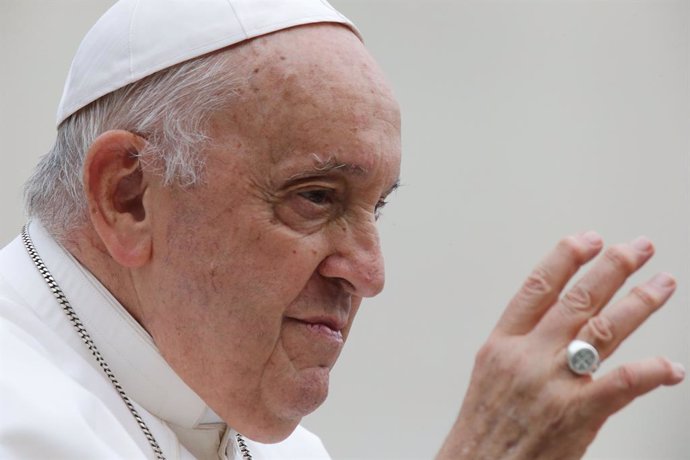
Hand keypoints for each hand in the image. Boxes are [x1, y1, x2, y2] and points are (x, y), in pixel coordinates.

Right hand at [436, 232, 684, 459]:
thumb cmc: (485, 428)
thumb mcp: (490, 375)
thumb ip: (522, 346)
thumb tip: (556, 323)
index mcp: (502, 343)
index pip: (538, 287)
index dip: (566, 258)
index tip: (589, 240)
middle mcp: (528, 356)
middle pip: (577, 299)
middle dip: (613, 268)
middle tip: (638, 249)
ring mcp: (554, 383)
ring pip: (604, 329)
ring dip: (639, 303)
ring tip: (662, 283)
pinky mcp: (577, 415)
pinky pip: (622, 383)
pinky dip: (651, 372)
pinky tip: (671, 366)